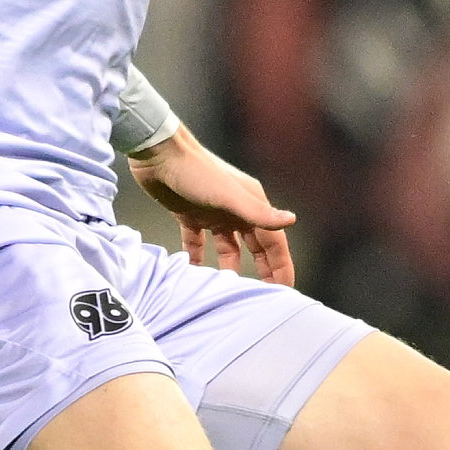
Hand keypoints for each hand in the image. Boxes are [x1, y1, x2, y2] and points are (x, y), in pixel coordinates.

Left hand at [130, 130, 295, 283]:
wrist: (158, 154)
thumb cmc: (196, 172)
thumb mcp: (229, 196)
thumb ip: (258, 213)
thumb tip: (291, 220)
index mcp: (251, 204)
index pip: (273, 242)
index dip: (281, 266)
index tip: (286, 291)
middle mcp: (236, 209)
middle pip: (255, 246)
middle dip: (263, 270)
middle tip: (265, 296)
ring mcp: (213, 213)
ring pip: (228, 247)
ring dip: (229, 267)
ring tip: (227, 290)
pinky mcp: (189, 215)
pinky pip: (197, 243)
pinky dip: (197, 258)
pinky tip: (194, 274)